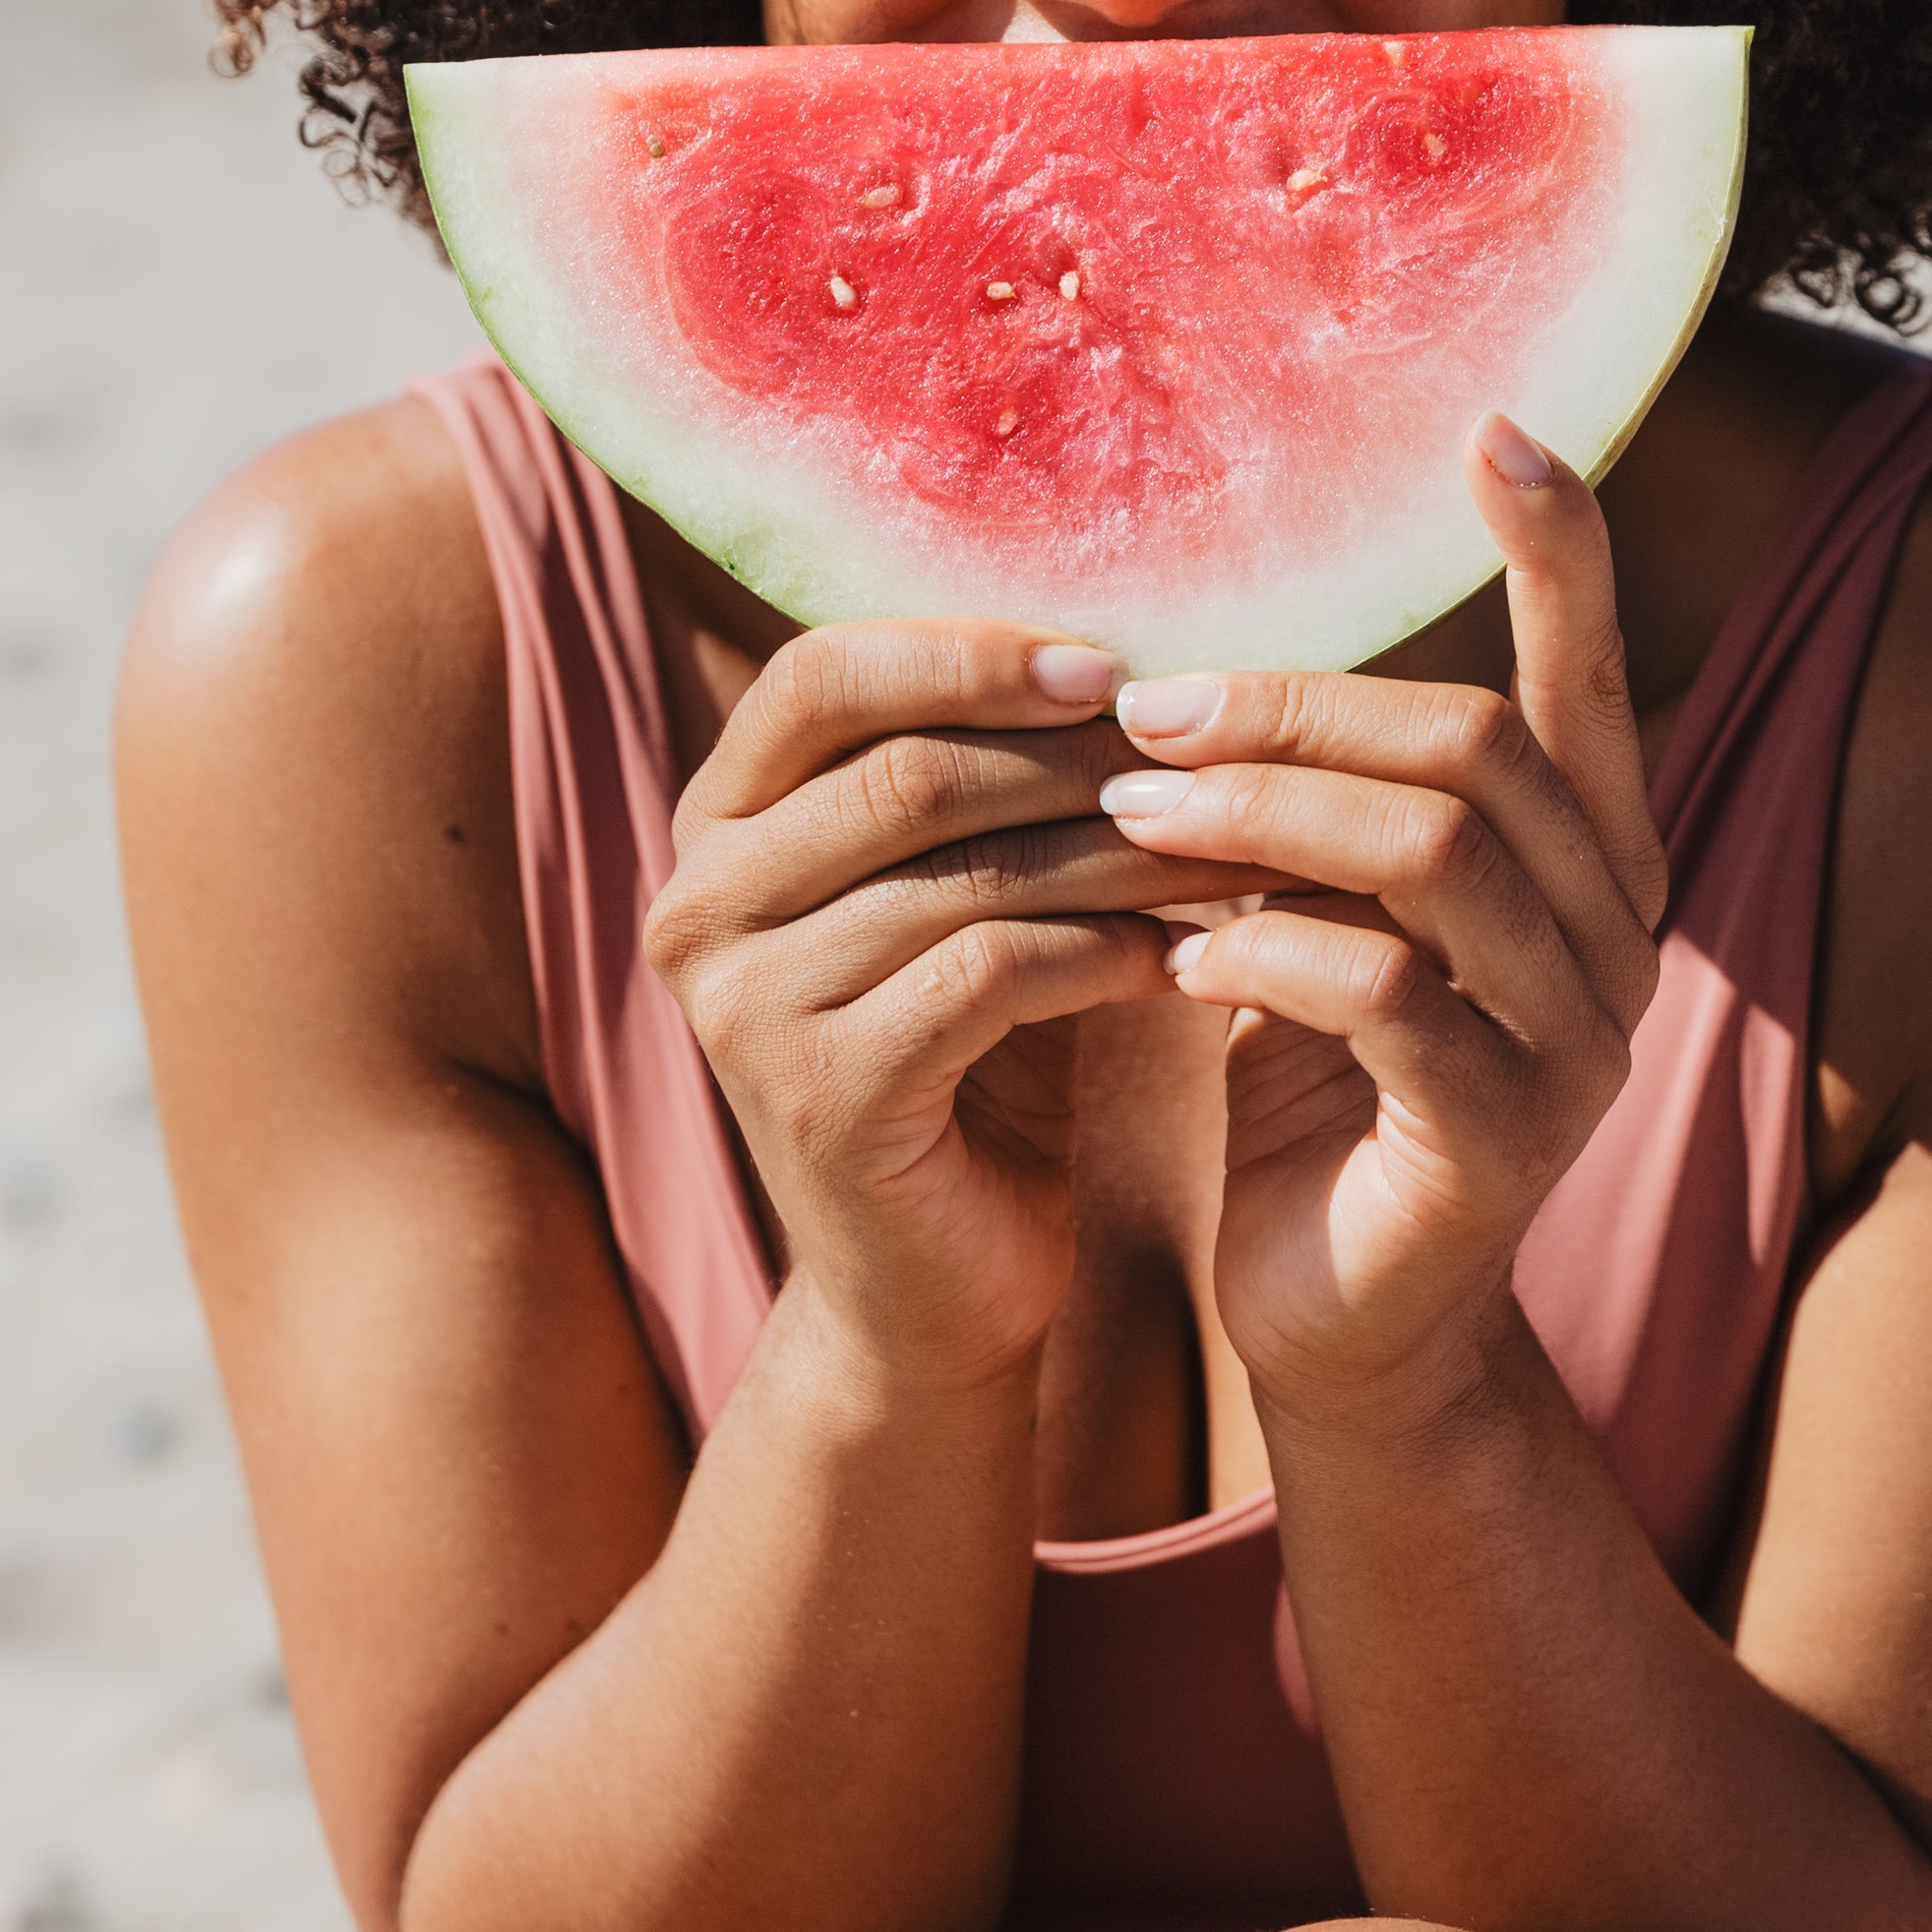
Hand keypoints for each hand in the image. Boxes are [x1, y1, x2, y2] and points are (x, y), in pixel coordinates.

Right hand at [645, 624, 1251, 1396]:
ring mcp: (744, 1005)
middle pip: (906, 767)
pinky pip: (990, 971)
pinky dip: (1104, 948)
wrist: (934, 1289)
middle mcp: (698, 904)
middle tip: (1209, 756)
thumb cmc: (968, 1055)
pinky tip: (1180, 956)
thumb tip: (1118, 642)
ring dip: (1120, 848)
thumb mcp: (955, 889)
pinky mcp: (822, 1095)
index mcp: (716, 826)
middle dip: (1076, 757)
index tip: (1108, 663)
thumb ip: (983, 771)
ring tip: (1233, 844)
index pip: (821, 675)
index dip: (967, 651)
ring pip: (962, 867)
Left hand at [1096, 416, 1667, 1428]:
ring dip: (1263, 817)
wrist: (1344, 1323)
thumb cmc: (1318, 1086)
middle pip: (1481, 745)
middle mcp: (1619, 934)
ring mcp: (1578, 1043)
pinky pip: (1392, 996)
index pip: (1589, 674)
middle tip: (1146, 713)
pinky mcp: (1505, 1142)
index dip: (1562, 550)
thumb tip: (1196, 668)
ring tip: (1129, 819)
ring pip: (1438, 854)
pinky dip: (1266, 953)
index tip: (1500, 425)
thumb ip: (1316, 801)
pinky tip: (1178, 959)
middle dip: (1302, 709)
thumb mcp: (1318, 911)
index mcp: (1587, 859)